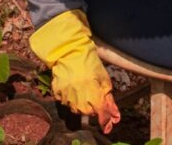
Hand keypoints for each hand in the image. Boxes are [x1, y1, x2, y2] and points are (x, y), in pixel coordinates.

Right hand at [29, 10, 121, 133]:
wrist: (69, 50)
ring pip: (75, 109)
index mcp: (93, 94)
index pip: (101, 114)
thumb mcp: (104, 78)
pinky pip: (64, 101)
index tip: (108, 120)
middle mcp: (79, 98)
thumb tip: (115, 114)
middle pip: (87, 113)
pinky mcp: (57, 92)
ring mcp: (66, 96)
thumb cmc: (90, 62)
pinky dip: (69, 98)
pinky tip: (72, 86)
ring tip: (82, 88)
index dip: (105, 119)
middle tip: (93, 94)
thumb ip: (108, 97)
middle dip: (92, 107)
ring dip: (80, 103)